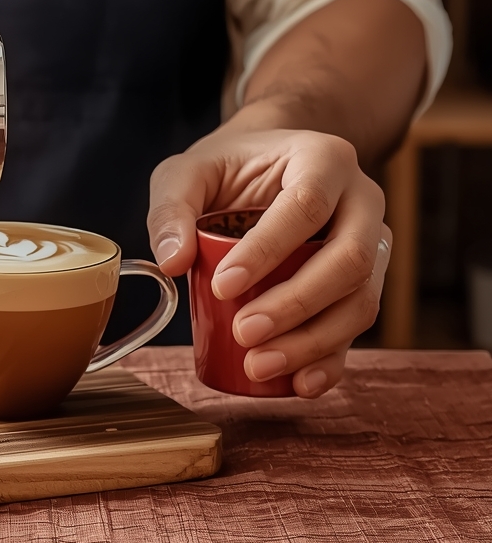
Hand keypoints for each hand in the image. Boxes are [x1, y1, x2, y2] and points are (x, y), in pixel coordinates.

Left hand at [147, 126, 391, 397]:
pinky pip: (358, 324)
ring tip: (259, 365)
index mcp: (324, 159)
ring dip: (313, 342)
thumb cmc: (227, 165)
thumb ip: (171, 208)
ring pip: (361, 299)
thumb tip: (172, 263)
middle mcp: (361, 199)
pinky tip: (300, 383)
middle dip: (296, 305)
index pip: (306, 206)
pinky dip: (331, 358)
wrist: (266, 164)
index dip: (268, 251)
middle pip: (348, 259)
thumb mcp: (188, 171)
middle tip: (243, 333)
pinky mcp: (366, 281)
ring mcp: (371, 242)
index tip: (223, 287)